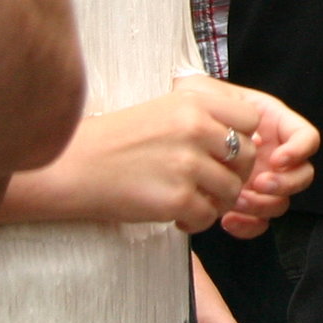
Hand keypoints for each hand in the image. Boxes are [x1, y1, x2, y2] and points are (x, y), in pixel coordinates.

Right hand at [44, 83, 263, 232]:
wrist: (72, 167)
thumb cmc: (115, 139)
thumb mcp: (163, 107)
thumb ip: (204, 113)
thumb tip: (246, 132)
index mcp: (194, 101)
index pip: (250, 119)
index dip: (244, 137)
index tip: (225, 151)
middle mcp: (195, 128)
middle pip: (248, 156)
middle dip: (235, 173)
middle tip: (210, 182)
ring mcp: (187, 164)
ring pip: (232, 190)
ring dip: (216, 200)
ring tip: (191, 199)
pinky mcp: (176, 199)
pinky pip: (209, 216)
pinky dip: (196, 221)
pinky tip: (176, 215)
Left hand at [189, 81, 319, 236]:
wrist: (169, 133)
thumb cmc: (190, 107)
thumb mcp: (205, 92)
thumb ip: (222, 98)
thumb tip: (241, 122)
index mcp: (275, 125)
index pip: (307, 138)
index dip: (299, 150)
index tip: (278, 158)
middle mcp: (274, 155)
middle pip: (302, 176)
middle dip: (285, 183)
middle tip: (260, 183)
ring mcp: (261, 181)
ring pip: (282, 202)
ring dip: (264, 205)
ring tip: (237, 200)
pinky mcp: (245, 204)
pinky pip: (259, 223)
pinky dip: (249, 225)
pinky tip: (228, 219)